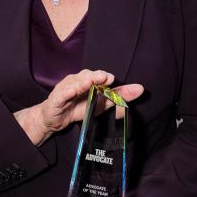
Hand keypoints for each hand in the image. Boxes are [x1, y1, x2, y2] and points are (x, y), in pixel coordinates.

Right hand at [16, 72, 143, 144]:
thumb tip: (140, 89)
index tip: (112, 79)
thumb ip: (119, 97)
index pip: (99, 76)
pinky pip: (62, 94)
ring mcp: (66, 88)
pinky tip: (72, 91)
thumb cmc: (78, 108)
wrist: (55, 120)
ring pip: (75, 83)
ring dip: (83, 82)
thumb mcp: (102, 105)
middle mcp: (77, 80)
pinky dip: (67, 92)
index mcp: (89, 81)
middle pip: (87, 76)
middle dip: (96, 76)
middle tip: (104, 78)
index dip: (105, 77)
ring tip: (90, 82)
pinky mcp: (56, 98)